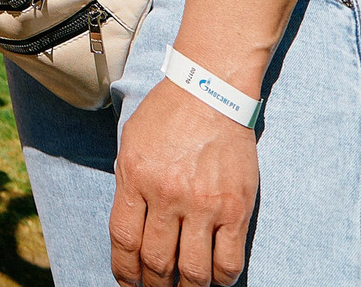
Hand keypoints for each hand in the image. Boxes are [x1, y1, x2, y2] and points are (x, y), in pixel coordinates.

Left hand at [110, 76, 258, 284]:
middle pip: (157, 261)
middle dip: (154, 284)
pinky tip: (215, 278)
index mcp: (135, 179)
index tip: (128, 283)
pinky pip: (229, 259)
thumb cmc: (166, 116)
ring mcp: (204, 205)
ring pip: (193, 270)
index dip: (124, 272)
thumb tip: (131, 231)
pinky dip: (222, 278)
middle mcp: (167, 196)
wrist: (210, 92)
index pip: (124, 242)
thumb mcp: (131, 145)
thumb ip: (129, 186)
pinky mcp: (236, 209)